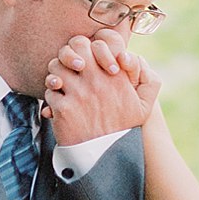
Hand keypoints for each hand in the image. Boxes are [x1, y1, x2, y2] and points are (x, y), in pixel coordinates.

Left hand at [44, 33, 160, 142]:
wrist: (108, 156)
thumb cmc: (125, 129)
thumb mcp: (144, 106)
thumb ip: (149, 82)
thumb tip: (132, 58)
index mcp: (114, 76)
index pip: (95, 44)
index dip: (86, 48)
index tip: (85, 61)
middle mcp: (96, 81)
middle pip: (71, 50)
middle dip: (67, 56)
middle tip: (69, 69)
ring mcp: (78, 94)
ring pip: (56, 69)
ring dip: (56, 75)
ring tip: (61, 85)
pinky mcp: (63, 109)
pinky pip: (50, 91)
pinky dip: (51, 96)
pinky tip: (58, 104)